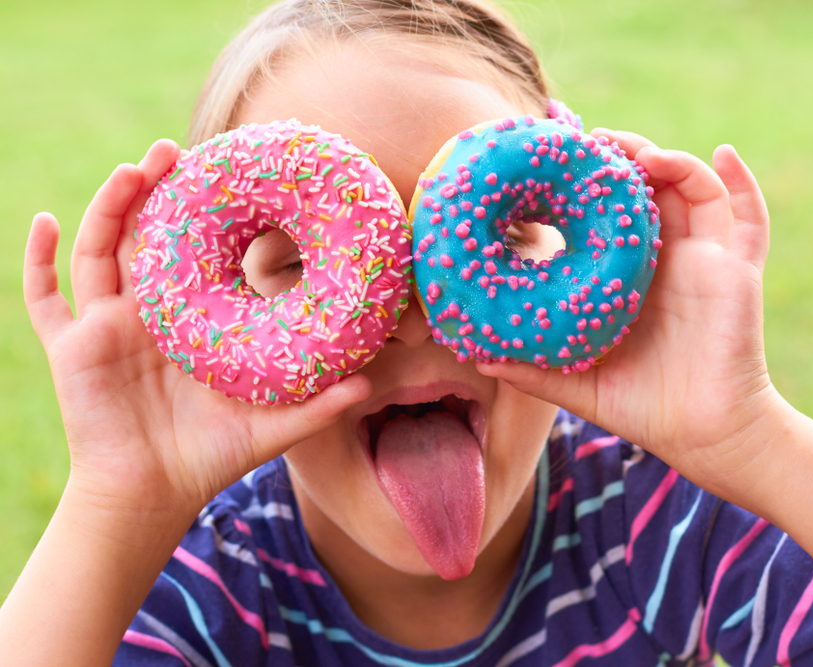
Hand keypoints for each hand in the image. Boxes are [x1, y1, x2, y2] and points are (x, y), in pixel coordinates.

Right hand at [24, 140, 371, 519]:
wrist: (150, 495)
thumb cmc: (210, 457)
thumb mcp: (270, 425)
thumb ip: (318, 406)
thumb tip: (370, 383)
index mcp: (191, 320)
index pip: (197, 254)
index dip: (207, 214)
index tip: (226, 175)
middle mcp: (147, 313)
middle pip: (145, 237)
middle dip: (157, 191)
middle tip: (175, 151)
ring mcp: (105, 326)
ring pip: (100, 251)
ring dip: (109, 207)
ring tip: (133, 169)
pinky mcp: (70, 347)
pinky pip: (43, 297)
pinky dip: (35, 259)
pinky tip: (42, 220)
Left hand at [476, 134, 780, 494]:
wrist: (705, 436)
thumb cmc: (646, 409)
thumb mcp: (580, 384)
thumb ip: (534, 370)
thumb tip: (479, 357)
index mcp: (632, 276)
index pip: (611, 215)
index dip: (589, 185)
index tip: (558, 162)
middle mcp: (668, 259)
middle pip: (650, 188)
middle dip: (624, 157)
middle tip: (591, 142)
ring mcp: (705, 259)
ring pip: (692, 188)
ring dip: (668, 159)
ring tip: (636, 151)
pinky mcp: (737, 269)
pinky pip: (749, 216)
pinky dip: (742, 181)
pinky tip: (725, 152)